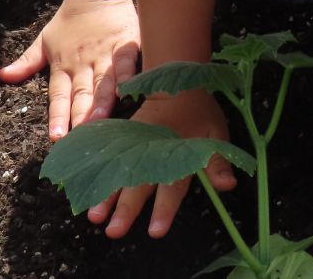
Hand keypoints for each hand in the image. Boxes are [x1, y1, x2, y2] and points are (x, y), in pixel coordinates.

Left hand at [0, 0, 139, 139]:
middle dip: (81, 115)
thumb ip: (26, 62)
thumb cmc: (69, 20)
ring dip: (102, 101)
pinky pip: (126, 62)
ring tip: (100, 120)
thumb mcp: (44, 41)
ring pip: (104, 82)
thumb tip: (2, 76)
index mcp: (63, 66)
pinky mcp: (125, 44)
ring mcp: (104, 54)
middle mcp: (83, 64)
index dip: (58, 116)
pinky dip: (127, 76)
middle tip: (80, 137)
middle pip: (82, 93)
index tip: (56, 138)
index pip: (58, 96)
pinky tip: (128, 91)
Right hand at [87, 89, 235, 238]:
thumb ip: (218, 163)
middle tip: (114, 230)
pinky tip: (85, 186)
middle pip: (139, 183)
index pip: (172, 186)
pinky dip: (99, 172)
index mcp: (178, 155)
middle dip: (126, 208)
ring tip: (94, 216)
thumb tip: (228, 186)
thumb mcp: (216, 134)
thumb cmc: (200, 112)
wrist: (175, 81)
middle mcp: (154, 152)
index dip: (164, 209)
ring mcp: (136, 144)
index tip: (155, 232)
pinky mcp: (125, 137)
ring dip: (107, 194)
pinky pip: (110, 156)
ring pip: (120, 171)